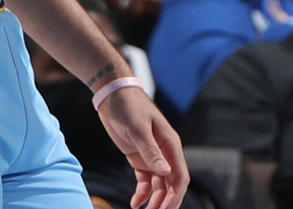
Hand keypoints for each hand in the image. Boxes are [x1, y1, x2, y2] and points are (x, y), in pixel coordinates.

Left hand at [97, 87, 188, 208]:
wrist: (112, 94)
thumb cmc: (128, 105)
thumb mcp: (138, 128)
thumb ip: (151, 150)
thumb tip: (166, 172)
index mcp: (170, 144)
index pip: (180, 176)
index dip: (175, 196)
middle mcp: (165, 152)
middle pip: (171, 185)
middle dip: (165, 202)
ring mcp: (152, 155)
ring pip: (159, 185)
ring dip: (154, 201)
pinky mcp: (140, 157)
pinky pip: (145, 181)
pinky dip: (142, 193)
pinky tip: (135, 202)